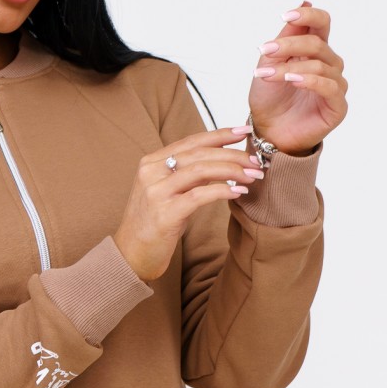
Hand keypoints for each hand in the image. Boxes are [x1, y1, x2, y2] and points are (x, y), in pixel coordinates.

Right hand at [112, 125, 262, 281]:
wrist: (129, 256)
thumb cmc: (152, 225)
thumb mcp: (166, 192)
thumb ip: (186, 175)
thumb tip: (220, 163)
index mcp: (151, 162)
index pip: (190, 141)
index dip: (219, 134)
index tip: (244, 131)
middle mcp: (151, 173)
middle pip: (198, 153)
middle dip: (232, 154)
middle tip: (256, 161)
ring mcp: (156, 193)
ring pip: (201, 171)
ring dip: (232, 171)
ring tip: (253, 176)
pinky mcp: (165, 214)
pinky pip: (199, 196)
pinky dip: (222, 192)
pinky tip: (239, 193)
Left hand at [248, 0, 347, 154]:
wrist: (267, 131)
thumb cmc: (269, 98)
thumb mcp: (270, 62)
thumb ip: (287, 35)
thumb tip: (305, 2)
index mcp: (314, 51)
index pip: (322, 23)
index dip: (308, 15)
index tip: (286, 15)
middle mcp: (329, 65)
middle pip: (318, 43)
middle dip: (289, 45)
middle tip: (265, 51)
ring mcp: (335, 85)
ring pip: (321, 65)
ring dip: (291, 68)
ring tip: (269, 75)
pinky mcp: (337, 106)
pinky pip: (330, 87)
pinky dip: (311, 81)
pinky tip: (293, 81)